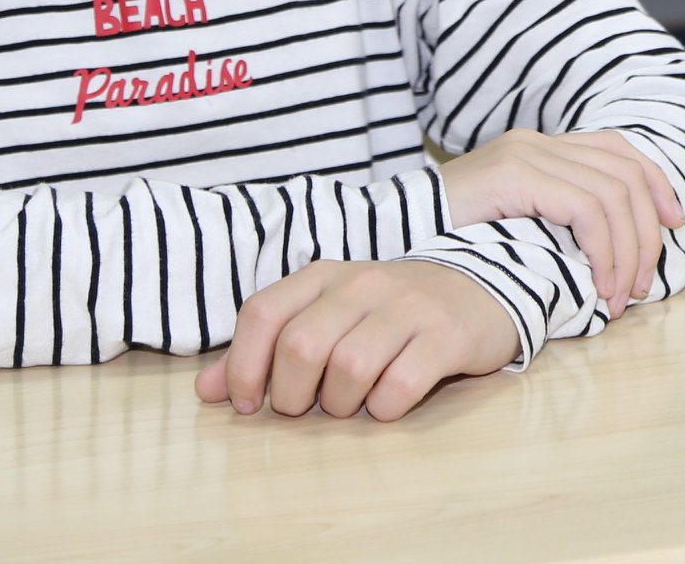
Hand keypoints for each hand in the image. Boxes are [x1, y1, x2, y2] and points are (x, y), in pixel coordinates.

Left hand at [194, 259, 517, 420]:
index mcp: (324, 275)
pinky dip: (385, 408)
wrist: (478, 288)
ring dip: (340, 403)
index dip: (243, 366)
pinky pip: (401, 384)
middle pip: (301, 346)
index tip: (247, 405)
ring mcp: (407, 307)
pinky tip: (387, 405)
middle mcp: (362, 283)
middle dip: (293, 395)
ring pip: (349, 367)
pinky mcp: (446, 335)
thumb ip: (267, 348)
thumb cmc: (388, 312)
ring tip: (349, 405)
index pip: (263, 312)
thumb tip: (206, 390)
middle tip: (306, 410)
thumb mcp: (327, 315)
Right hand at [439, 128, 683, 316]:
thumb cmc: (449, 240)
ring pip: (613, 194)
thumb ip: (553, 223)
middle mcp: (537, 141)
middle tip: (644, 287)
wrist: (391, 230)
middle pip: (625, 174)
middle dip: (648, 234)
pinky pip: (585, 208)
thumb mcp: (512, 226)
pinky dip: (605, 250)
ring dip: (629, 252)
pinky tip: (599, 285)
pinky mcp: (515, 174)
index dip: (656, 183)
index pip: (618, 149)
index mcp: (540, 147)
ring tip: (621, 297)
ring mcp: (526, 153)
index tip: (674, 225)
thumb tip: (609, 255)